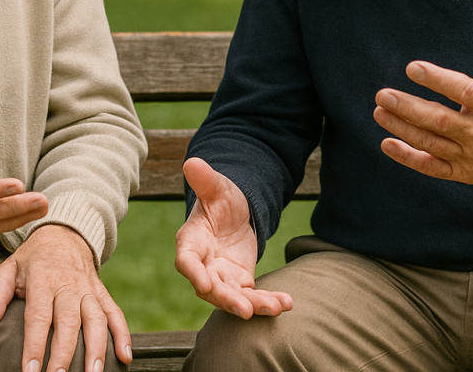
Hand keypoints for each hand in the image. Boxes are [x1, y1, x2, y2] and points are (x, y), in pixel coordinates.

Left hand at [0, 224, 132, 371]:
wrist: (64, 233)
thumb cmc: (32, 258)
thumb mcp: (8, 268)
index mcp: (42, 279)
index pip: (38, 316)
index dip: (35, 345)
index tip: (30, 371)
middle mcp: (68, 285)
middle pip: (69, 322)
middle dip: (64, 354)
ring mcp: (88, 289)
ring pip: (96, 320)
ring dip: (97, 349)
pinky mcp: (102, 293)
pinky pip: (115, 313)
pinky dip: (123, 334)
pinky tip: (125, 357)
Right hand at [174, 157, 292, 318]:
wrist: (235, 213)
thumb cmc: (220, 198)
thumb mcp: (216, 187)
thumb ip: (204, 179)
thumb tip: (192, 162)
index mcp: (191, 242)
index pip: (186, 261)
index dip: (193, 273)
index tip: (204, 284)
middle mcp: (202, 265)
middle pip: (210, 288)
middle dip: (227, 300)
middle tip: (246, 310)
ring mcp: (221, 277)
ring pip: (233, 297)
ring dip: (253, 305)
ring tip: (276, 307)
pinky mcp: (239, 283)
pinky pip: (252, 296)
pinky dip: (267, 301)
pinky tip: (286, 303)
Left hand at [373, 2, 472, 189]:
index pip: (463, 91)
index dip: (437, 79)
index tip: (412, 67)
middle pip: (441, 121)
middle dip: (409, 108)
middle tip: (382, 94)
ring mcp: (471, 156)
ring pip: (432, 143)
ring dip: (402, 128)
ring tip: (379, 111)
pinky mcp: (463, 173)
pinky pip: (432, 167)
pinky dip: (409, 158)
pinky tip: (387, 143)